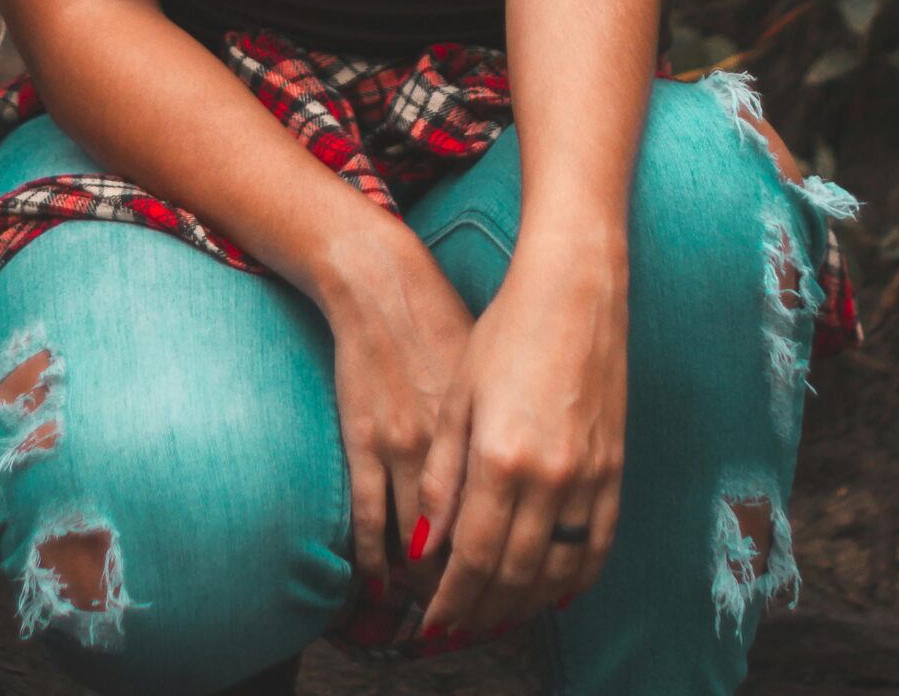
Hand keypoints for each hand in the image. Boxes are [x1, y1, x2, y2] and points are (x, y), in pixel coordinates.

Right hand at [320, 216, 476, 602]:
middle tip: (473, 611)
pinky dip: (376, 558)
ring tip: (432, 600)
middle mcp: (459, 448)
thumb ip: (509, 446)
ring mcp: (408, 446)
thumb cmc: (449, 327)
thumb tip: (532, 505)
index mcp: (501, 438)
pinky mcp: (367, 440)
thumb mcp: (495, 387)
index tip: (508, 599)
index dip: (508, 576)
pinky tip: (381, 581)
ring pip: (421, 543)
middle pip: (472, 547)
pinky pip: (372, 517)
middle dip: (475, 590)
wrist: (391, 286)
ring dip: (428, 582)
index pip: (510, 532)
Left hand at [413, 232, 626, 637]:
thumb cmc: (506, 331)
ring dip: (524, 603)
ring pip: (556, 570)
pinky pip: (597, 545)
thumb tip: (426, 545)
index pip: (471, 556)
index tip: (434, 618)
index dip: (451, 597)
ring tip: (498, 614)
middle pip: (512, 574)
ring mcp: (588, 475)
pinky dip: (575, 579)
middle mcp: (547, 476)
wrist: (574, 290)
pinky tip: (554, 593)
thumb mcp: (459, 396)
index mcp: (499, 457)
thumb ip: (444, 475)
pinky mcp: (614, 468)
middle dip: (481, 609)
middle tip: (460, 625)